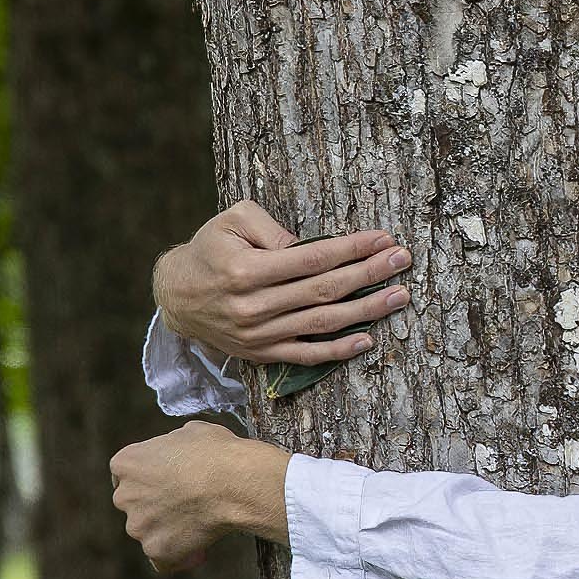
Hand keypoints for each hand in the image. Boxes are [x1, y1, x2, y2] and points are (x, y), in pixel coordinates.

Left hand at [111, 422, 291, 571]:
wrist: (234, 483)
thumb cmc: (218, 453)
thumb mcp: (193, 433)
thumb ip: (174, 447)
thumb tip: (183, 453)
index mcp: (126, 462)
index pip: (128, 474)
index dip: (152, 479)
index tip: (172, 483)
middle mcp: (124, 495)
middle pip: (136, 505)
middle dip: (157, 506)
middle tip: (189, 505)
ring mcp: (137, 525)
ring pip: (149, 532)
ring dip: (170, 531)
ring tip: (202, 527)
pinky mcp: (155, 549)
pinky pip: (164, 559)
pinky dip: (179, 558)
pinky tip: (199, 552)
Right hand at [155, 200, 411, 365]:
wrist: (176, 296)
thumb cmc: (210, 250)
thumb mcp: (232, 222)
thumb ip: (275, 229)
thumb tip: (318, 248)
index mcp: (246, 270)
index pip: (312, 259)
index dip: (352, 249)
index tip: (384, 239)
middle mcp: (253, 306)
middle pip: (324, 290)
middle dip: (369, 274)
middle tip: (402, 260)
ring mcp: (259, 334)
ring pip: (322, 324)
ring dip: (366, 310)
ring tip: (399, 296)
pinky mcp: (262, 353)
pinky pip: (306, 356)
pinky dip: (338, 351)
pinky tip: (369, 340)